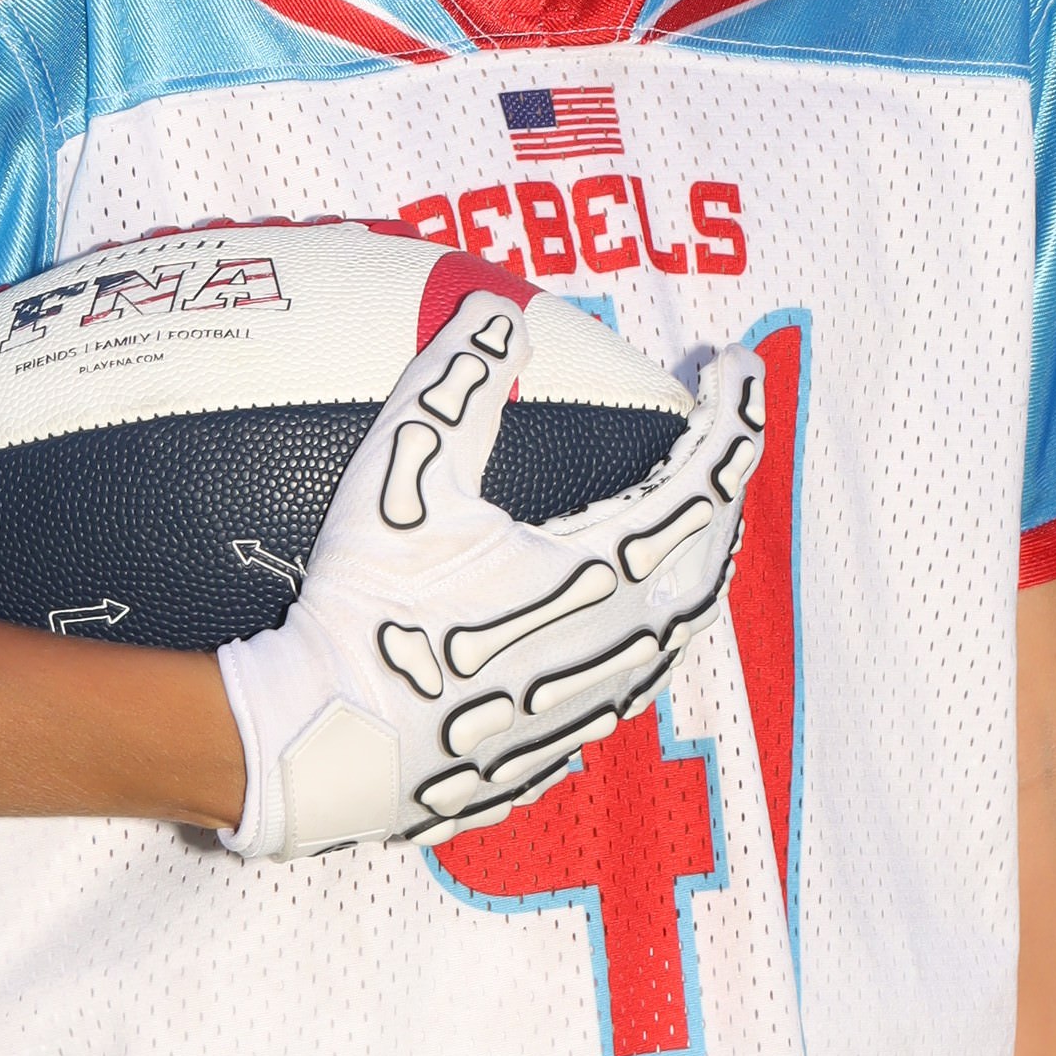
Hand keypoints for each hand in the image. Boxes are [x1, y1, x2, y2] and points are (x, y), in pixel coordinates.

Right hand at [218, 304, 762, 860]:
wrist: (321, 742)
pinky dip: (652, 622)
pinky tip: (626, 610)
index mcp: (600, 572)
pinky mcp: (565, 742)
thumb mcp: (401, 478)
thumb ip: (457, 384)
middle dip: (725, 481)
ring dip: (696, 555)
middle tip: (715, 428)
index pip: (706, 477)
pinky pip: (640, 674)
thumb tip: (498, 313)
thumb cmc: (363, 612)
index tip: (733, 364)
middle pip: (713, 550)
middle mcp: (620, 643)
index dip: (734, 410)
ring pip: (683, 623)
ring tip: (689, 511)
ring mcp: (597, 703)